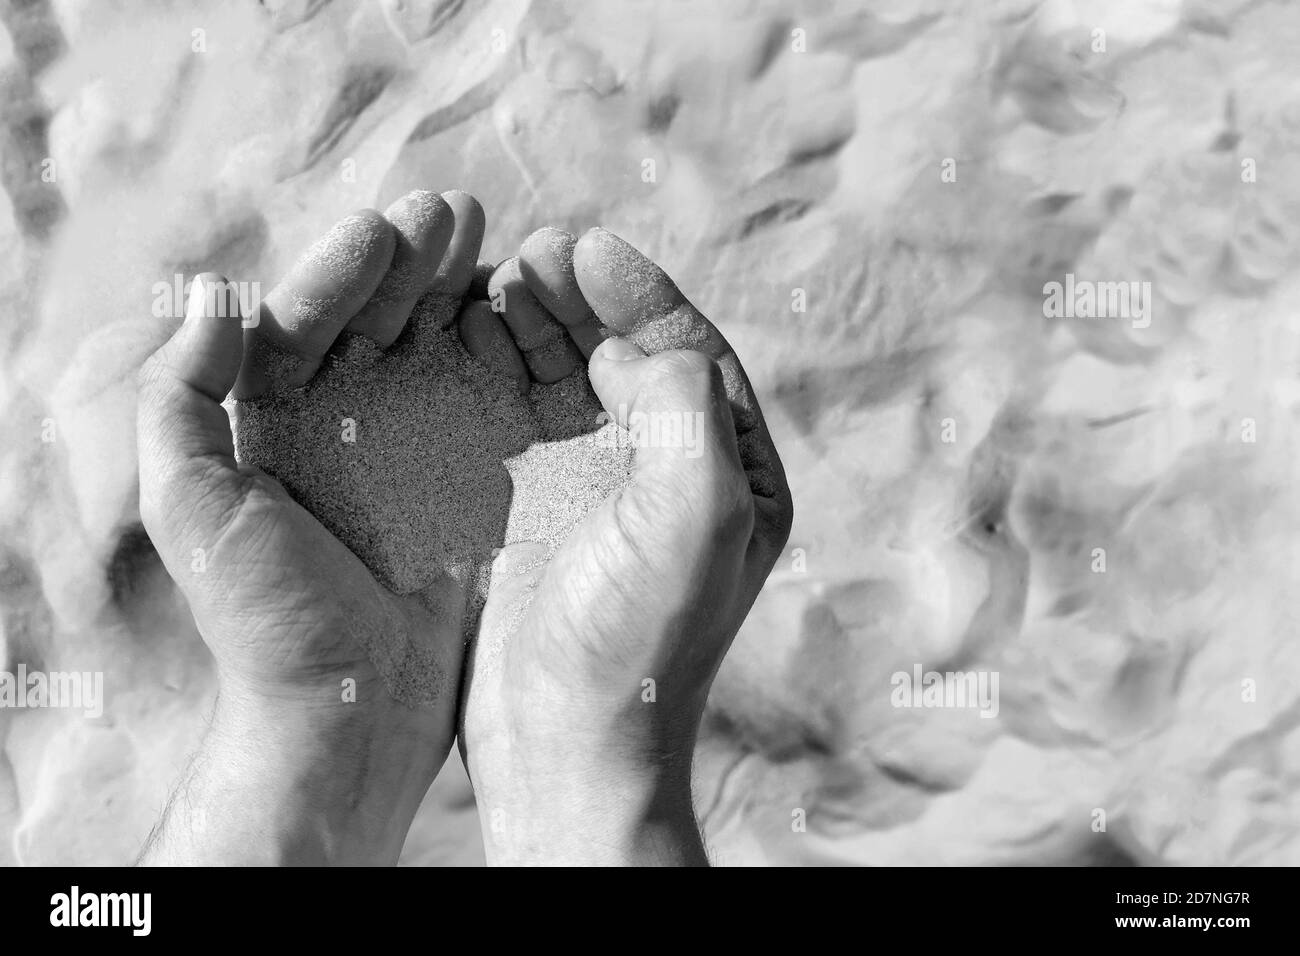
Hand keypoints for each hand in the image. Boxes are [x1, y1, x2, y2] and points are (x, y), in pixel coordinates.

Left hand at [137, 192, 481, 863]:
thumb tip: (218, 294)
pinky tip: (517, 317)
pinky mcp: (450, 483)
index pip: (297, 325)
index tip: (389, 227)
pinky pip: (472, 402)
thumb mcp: (196, 512)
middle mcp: (327, 429)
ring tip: (490, 242)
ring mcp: (393, 453)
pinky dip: (494, 355)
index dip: (341, 272)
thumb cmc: (266, 623)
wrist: (348, 716)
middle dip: (409, 262)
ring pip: (424, 351)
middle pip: (367, 323)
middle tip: (454, 208)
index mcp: (262, 427)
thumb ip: (182, 403)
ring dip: (454, 292)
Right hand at [460, 228, 792, 864]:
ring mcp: (600, 487)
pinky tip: (468, 334)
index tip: (583, 245)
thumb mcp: (695, 513)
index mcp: (733, 471)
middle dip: (581, 299)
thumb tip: (638, 340)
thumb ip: (684, 405)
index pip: (691, 354)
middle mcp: (671, 472)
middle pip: (627, 353)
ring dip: (535, 323)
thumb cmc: (640, 640)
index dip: (640, 293)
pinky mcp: (536, 508)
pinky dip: (495, 369)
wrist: (565, 742)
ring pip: (569, 376)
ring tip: (494, 282)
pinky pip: (518, 416)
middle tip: (530, 256)